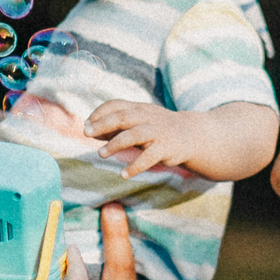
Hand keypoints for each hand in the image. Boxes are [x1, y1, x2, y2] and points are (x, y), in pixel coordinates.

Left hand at [83, 101, 203, 177]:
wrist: (192, 135)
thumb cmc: (158, 128)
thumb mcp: (139, 121)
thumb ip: (117, 125)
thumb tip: (90, 131)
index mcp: (139, 108)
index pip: (116, 105)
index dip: (99, 113)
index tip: (87, 125)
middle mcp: (147, 117)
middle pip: (122, 117)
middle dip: (103, 125)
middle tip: (87, 134)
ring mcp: (157, 132)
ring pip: (134, 135)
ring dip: (115, 144)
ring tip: (101, 154)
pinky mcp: (166, 148)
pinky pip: (148, 157)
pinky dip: (135, 166)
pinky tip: (123, 175)